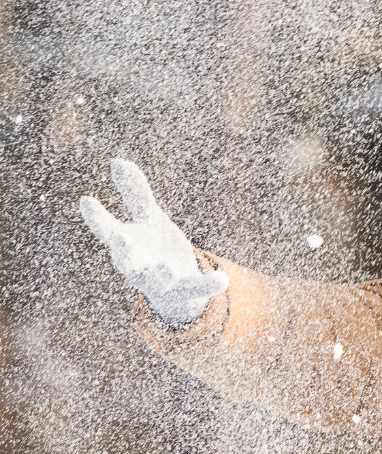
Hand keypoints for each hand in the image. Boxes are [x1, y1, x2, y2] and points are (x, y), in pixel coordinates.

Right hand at [79, 159, 228, 326]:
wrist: (180, 291)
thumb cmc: (157, 248)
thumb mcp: (150, 219)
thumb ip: (136, 194)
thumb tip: (117, 160)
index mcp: (127, 245)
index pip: (107, 231)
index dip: (96, 218)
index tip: (87, 200)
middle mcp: (139, 266)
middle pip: (127, 262)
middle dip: (124, 253)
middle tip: (120, 240)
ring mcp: (163, 283)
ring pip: (158, 282)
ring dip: (161, 274)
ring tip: (166, 266)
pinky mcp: (187, 292)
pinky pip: (197, 289)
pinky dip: (209, 285)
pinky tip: (223, 279)